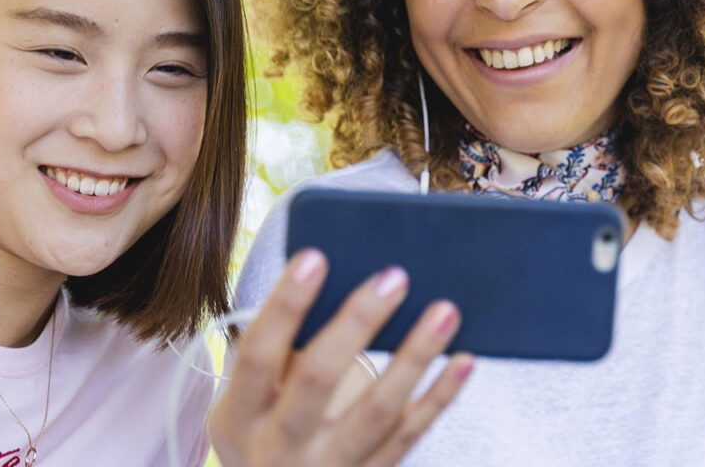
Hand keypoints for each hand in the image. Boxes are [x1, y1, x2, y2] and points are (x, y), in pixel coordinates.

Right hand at [209, 249, 473, 466]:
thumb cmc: (263, 436)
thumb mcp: (246, 407)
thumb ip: (277, 358)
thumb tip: (333, 285)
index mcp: (241, 418)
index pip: (260, 355)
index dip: (285, 305)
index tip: (315, 257)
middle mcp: (281, 448)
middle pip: (318, 379)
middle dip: (357, 323)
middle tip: (394, 276)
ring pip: (377, 411)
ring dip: (414, 356)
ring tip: (445, 310)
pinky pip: (409, 437)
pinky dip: (440, 397)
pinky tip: (463, 360)